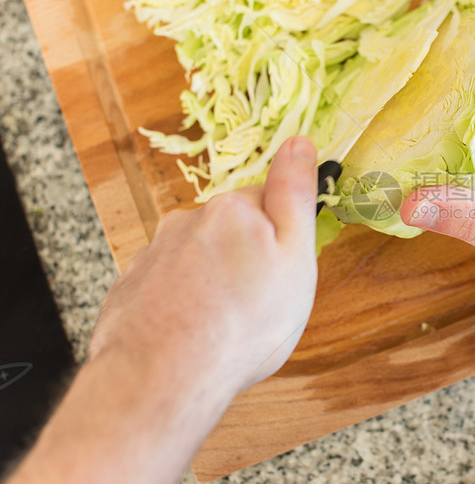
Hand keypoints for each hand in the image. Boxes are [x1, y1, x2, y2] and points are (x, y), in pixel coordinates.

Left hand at [90, 136, 318, 391]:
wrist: (162, 377)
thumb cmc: (243, 321)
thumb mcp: (294, 257)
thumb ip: (294, 195)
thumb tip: (299, 141)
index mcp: (231, 209)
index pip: (266, 203)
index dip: (281, 237)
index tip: (283, 270)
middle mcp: (186, 222)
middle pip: (228, 231)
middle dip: (244, 258)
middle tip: (259, 304)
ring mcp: (152, 256)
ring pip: (196, 260)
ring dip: (211, 281)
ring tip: (224, 326)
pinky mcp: (130, 289)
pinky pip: (167, 288)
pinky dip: (181, 304)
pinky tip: (192, 335)